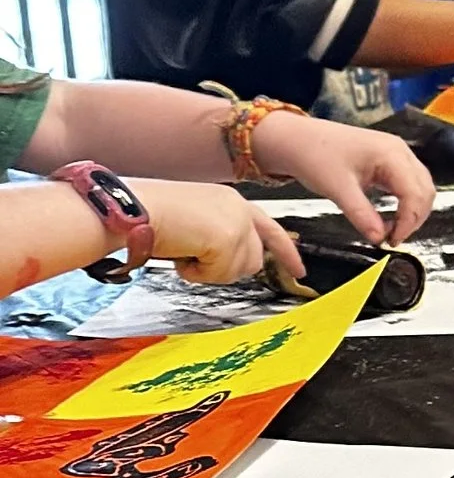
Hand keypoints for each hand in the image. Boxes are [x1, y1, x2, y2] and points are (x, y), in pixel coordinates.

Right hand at [131, 179, 302, 283]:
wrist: (129, 210)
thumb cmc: (147, 217)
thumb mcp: (193, 222)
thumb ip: (218, 237)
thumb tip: (230, 262)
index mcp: (232, 202)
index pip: (269, 230)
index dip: (285, 253)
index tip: (299, 271)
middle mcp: (240, 209)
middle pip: (252, 261)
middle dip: (223, 269)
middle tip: (192, 257)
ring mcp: (237, 223)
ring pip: (238, 271)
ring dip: (207, 271)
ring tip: (182, 250)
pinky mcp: (228, 239)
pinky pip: (218, 275)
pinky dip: (195, 273)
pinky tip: (180, 254)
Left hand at [250, 113, 436, 244]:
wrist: (297, 138)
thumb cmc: (315, 156)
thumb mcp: (337, 189)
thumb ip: (361, 215)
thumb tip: (379, 239)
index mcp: (391, 154)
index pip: (415, 194)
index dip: (409, 221)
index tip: (392, 242)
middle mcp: (400, 151)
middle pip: (424, 190)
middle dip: (414, 218)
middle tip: (393, 239)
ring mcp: (397, 154)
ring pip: (420, 187)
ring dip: (413, 211)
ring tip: (392, 230)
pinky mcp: (390, 160)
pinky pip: (409, 183)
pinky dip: (406, 202)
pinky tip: (391, 216)